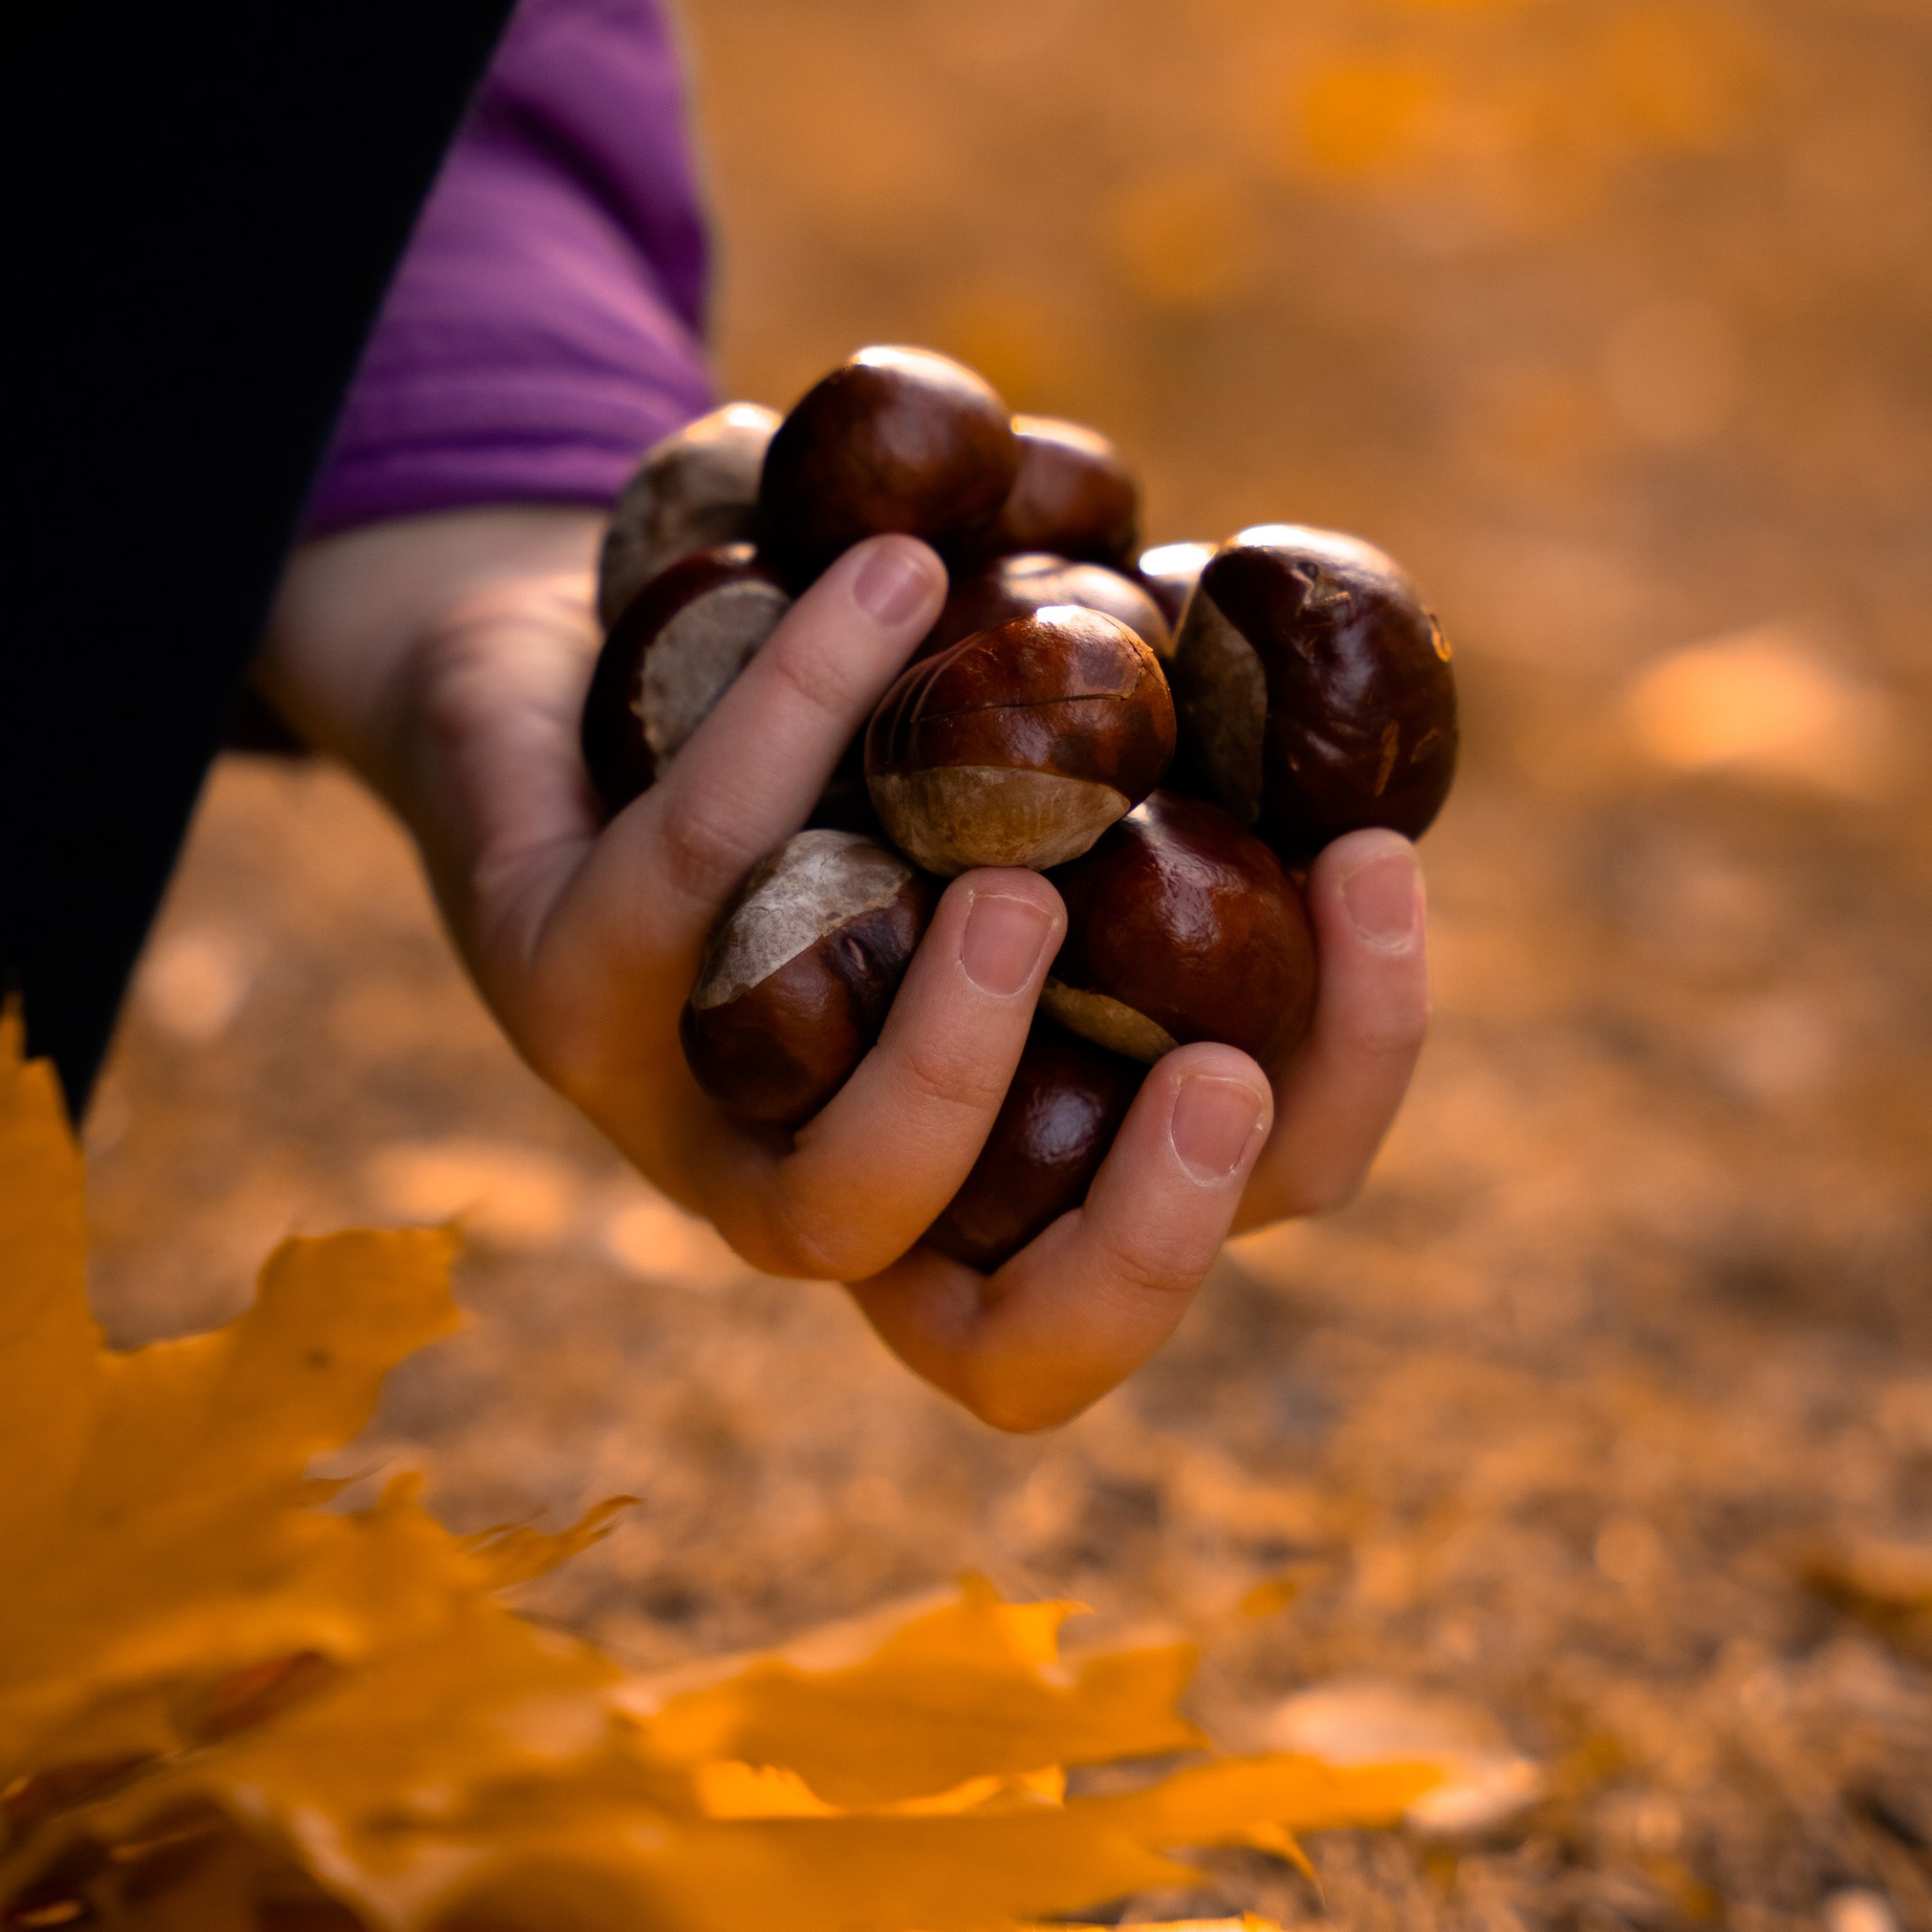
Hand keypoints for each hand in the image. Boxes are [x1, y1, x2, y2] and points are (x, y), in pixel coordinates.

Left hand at [258, 509, 1428, 1430]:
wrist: (563, 656)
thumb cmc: (841, 719)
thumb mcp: (1022, 734)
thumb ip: (1170, 735)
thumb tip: (1342, 635)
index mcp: (1009, 1148)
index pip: (1216, 1222)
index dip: (1327, 1100)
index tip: (1374, 879)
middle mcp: (857, 1192)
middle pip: (1020, 1355)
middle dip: (1152, 1239)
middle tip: (1219, 1069)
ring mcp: (696, 1125)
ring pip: (837, 1211)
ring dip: (956, 1057)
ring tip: (1021, 875)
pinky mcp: (557, 994)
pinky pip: (693, 883)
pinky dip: (801, 719)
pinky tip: (892, 576)